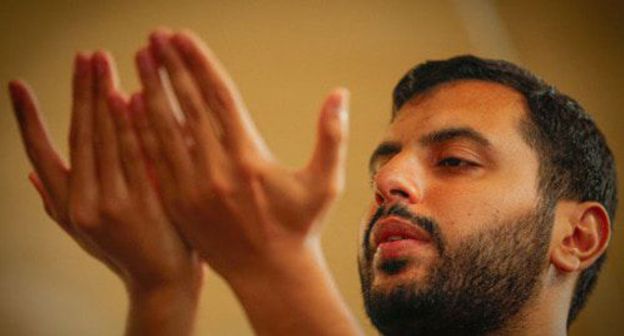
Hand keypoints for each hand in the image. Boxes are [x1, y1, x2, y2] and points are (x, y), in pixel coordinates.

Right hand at [9, 51, 202, 334]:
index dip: (27, 119)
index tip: (17, 86)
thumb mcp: (83, 232)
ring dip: (103, 98)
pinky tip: (131, 96)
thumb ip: (57, 203)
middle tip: (84, 57)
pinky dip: (133, 124)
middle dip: (80, 92)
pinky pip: (138, 155)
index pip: (41, 153)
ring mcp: (115, 204)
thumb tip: (30, 176)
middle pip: (79, 136)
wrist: (161, 281)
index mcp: (66, 206)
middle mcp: (84, 204)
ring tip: (101, 64)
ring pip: (106, 140)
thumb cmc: (123, 251)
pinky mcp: (146, 203)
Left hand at [133, 29, 359, 334]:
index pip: (219, 98)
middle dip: (170, 67)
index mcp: (249, 158)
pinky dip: (142, 130)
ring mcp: (192, 188)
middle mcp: (216, 170)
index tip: (183, 37)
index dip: (200, 63)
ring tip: (140, 59)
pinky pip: (156, 160)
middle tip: (155, 37)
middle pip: (187, 106)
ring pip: (164, 130)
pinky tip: (132, 106)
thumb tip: (339, 93)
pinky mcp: (177, 204)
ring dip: (150, 91)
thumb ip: (332, 136)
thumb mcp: (325, 183)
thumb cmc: (300, 227)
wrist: (269, 274)